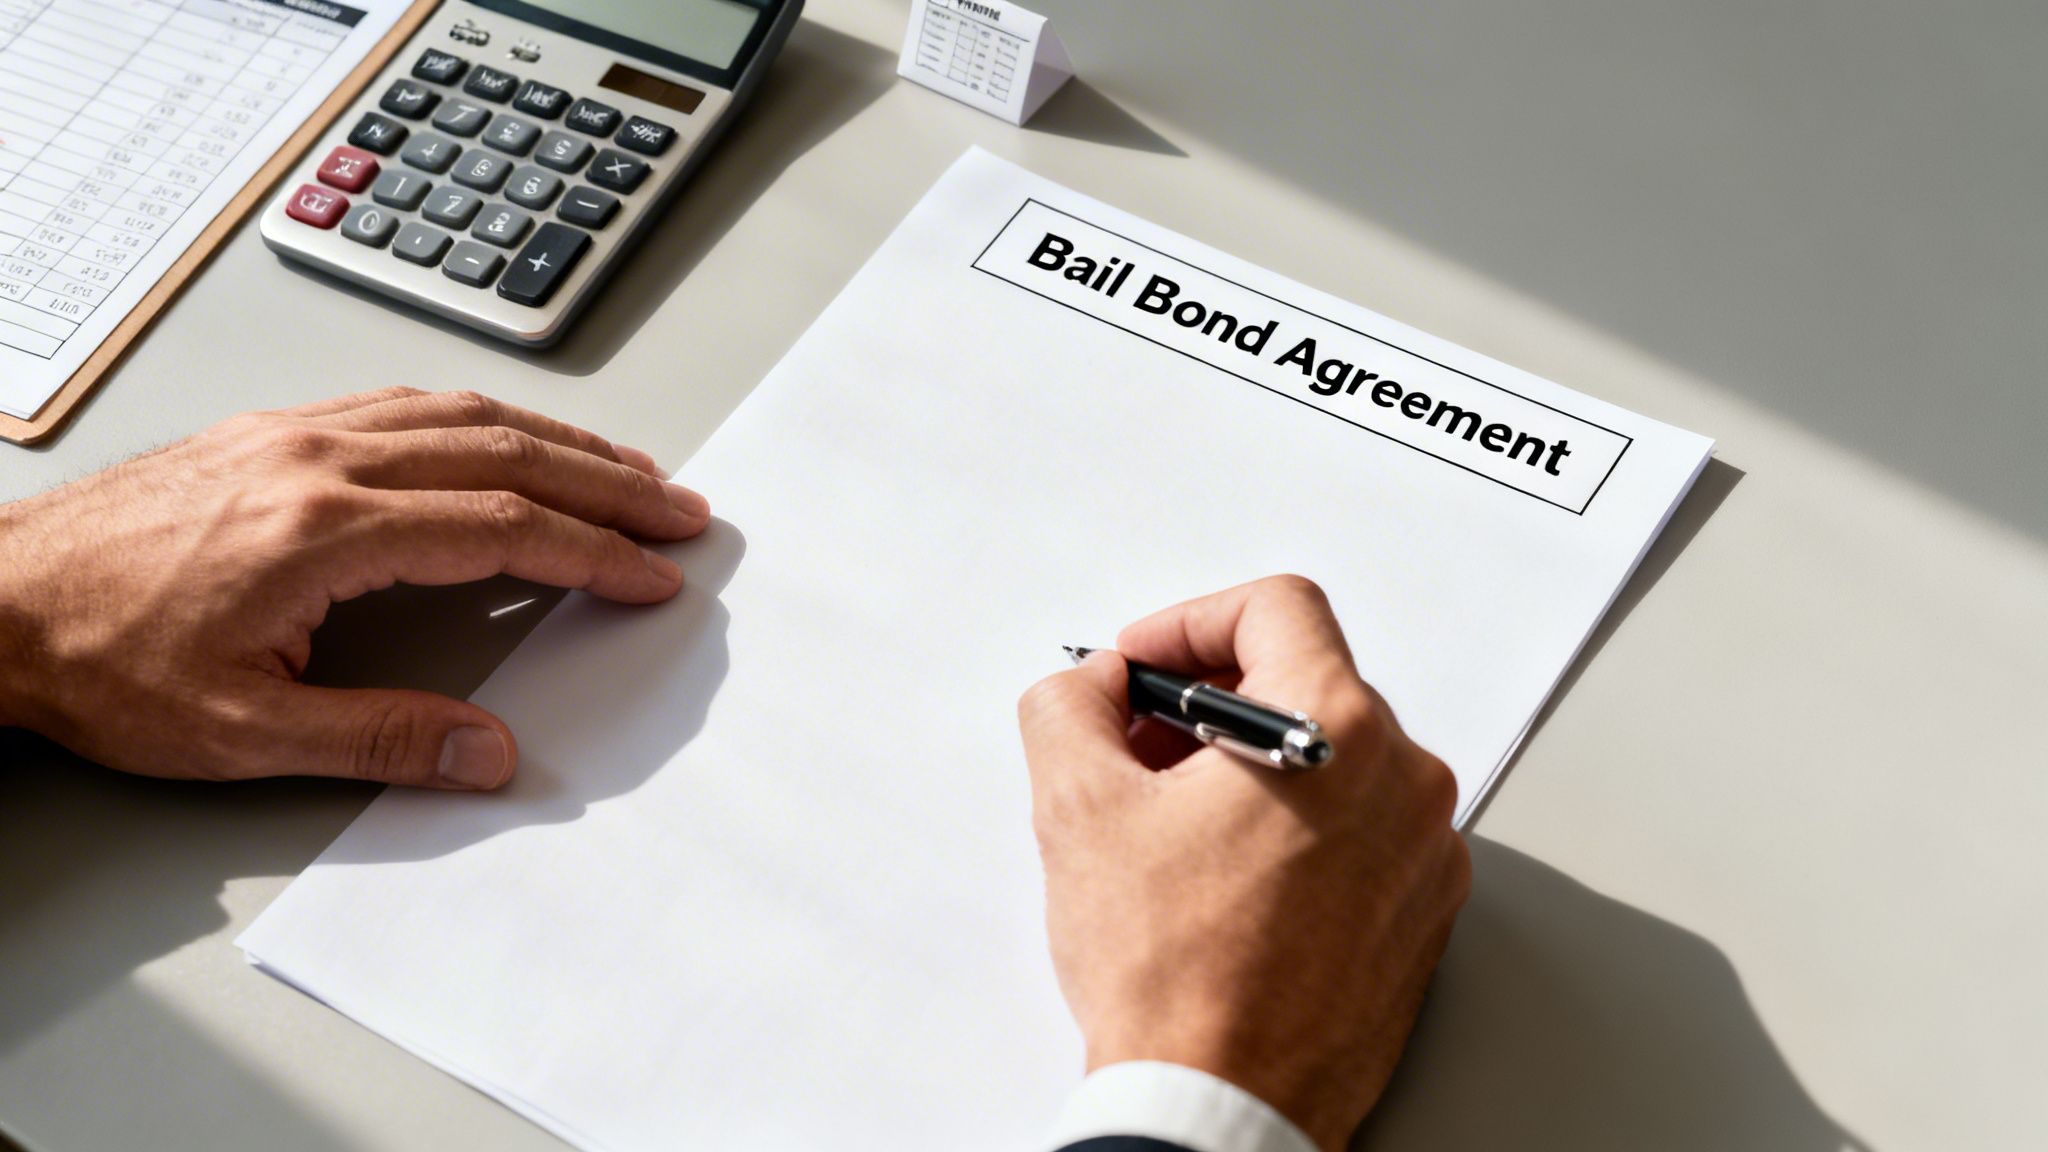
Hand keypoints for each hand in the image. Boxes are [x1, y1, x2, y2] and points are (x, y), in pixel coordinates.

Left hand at [0, 387, 708, 789]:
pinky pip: (407, 403)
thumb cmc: (101, 662)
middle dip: (608, 480)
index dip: (593, 553)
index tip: (653, 575)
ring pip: (461, 413)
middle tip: (680, 506)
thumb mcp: (242, 734)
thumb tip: (489, 750)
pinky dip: (484, 417)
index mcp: (324, 529)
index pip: (502, 526)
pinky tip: (507, 435)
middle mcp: (321, 459)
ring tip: (623, 466)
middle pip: (505, 452)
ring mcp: (297, 432)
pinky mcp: (274, 429)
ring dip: (557, 439)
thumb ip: (381, 737)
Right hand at [1017, 575, 1470, 1150]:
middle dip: (1210, 701)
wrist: (1222, 1108)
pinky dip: (1294, 826)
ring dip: (1250, 765)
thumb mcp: (1077, 808)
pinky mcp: (1422, 916)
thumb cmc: (1170, 976)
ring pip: (1334, 757)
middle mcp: (1405, 780)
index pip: (1276, 606)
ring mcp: (1424, 853)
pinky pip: (1360, 829)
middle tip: (1138, 748)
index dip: (1188, 622)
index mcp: (1338, 729)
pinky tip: (1225, 878)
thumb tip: (1093, 685)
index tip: (1143, 668)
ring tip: (1175, 824)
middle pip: (1306, 681)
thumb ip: (1072, 705)